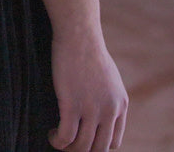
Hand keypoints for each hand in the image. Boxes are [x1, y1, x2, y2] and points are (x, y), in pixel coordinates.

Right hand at [49, 30, 128, 150]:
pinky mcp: (72, 104)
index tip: (83, 139)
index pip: (114, 142)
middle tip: (69, 143)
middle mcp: (110, 110)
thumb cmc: (88, 49)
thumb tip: (99, 111)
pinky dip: (58, 141)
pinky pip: (66, 136)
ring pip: (81, 146)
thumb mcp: (109, 77)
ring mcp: (92, 109)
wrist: (79, 33)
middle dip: (82, 150)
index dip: (97, 145)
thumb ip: (109, 97)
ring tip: (57, 139)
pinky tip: (52, 135)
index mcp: (121, 104)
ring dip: (68, 147)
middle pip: (98, 148)